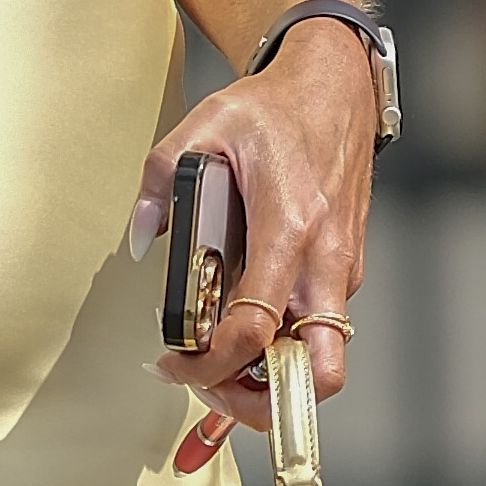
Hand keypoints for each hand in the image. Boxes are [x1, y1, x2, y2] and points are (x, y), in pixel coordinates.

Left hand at [132, 24, 380, 475]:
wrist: (335, 85)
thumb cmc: (276, 107)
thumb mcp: (204, 125)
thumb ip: (162, 181)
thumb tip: (141, 238)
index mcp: (291, 228)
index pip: (256, 326)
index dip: (210, 364)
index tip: (171, 362)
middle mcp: (326, 260)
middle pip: (316, 373)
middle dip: (262, 401)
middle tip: (212, 389)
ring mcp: (342, 270)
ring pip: (318, 359)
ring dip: (268, 377)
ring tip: (216, 363)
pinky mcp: (344, 272)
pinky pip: (316, 330)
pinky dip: (280, 345)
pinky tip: (241, 326)